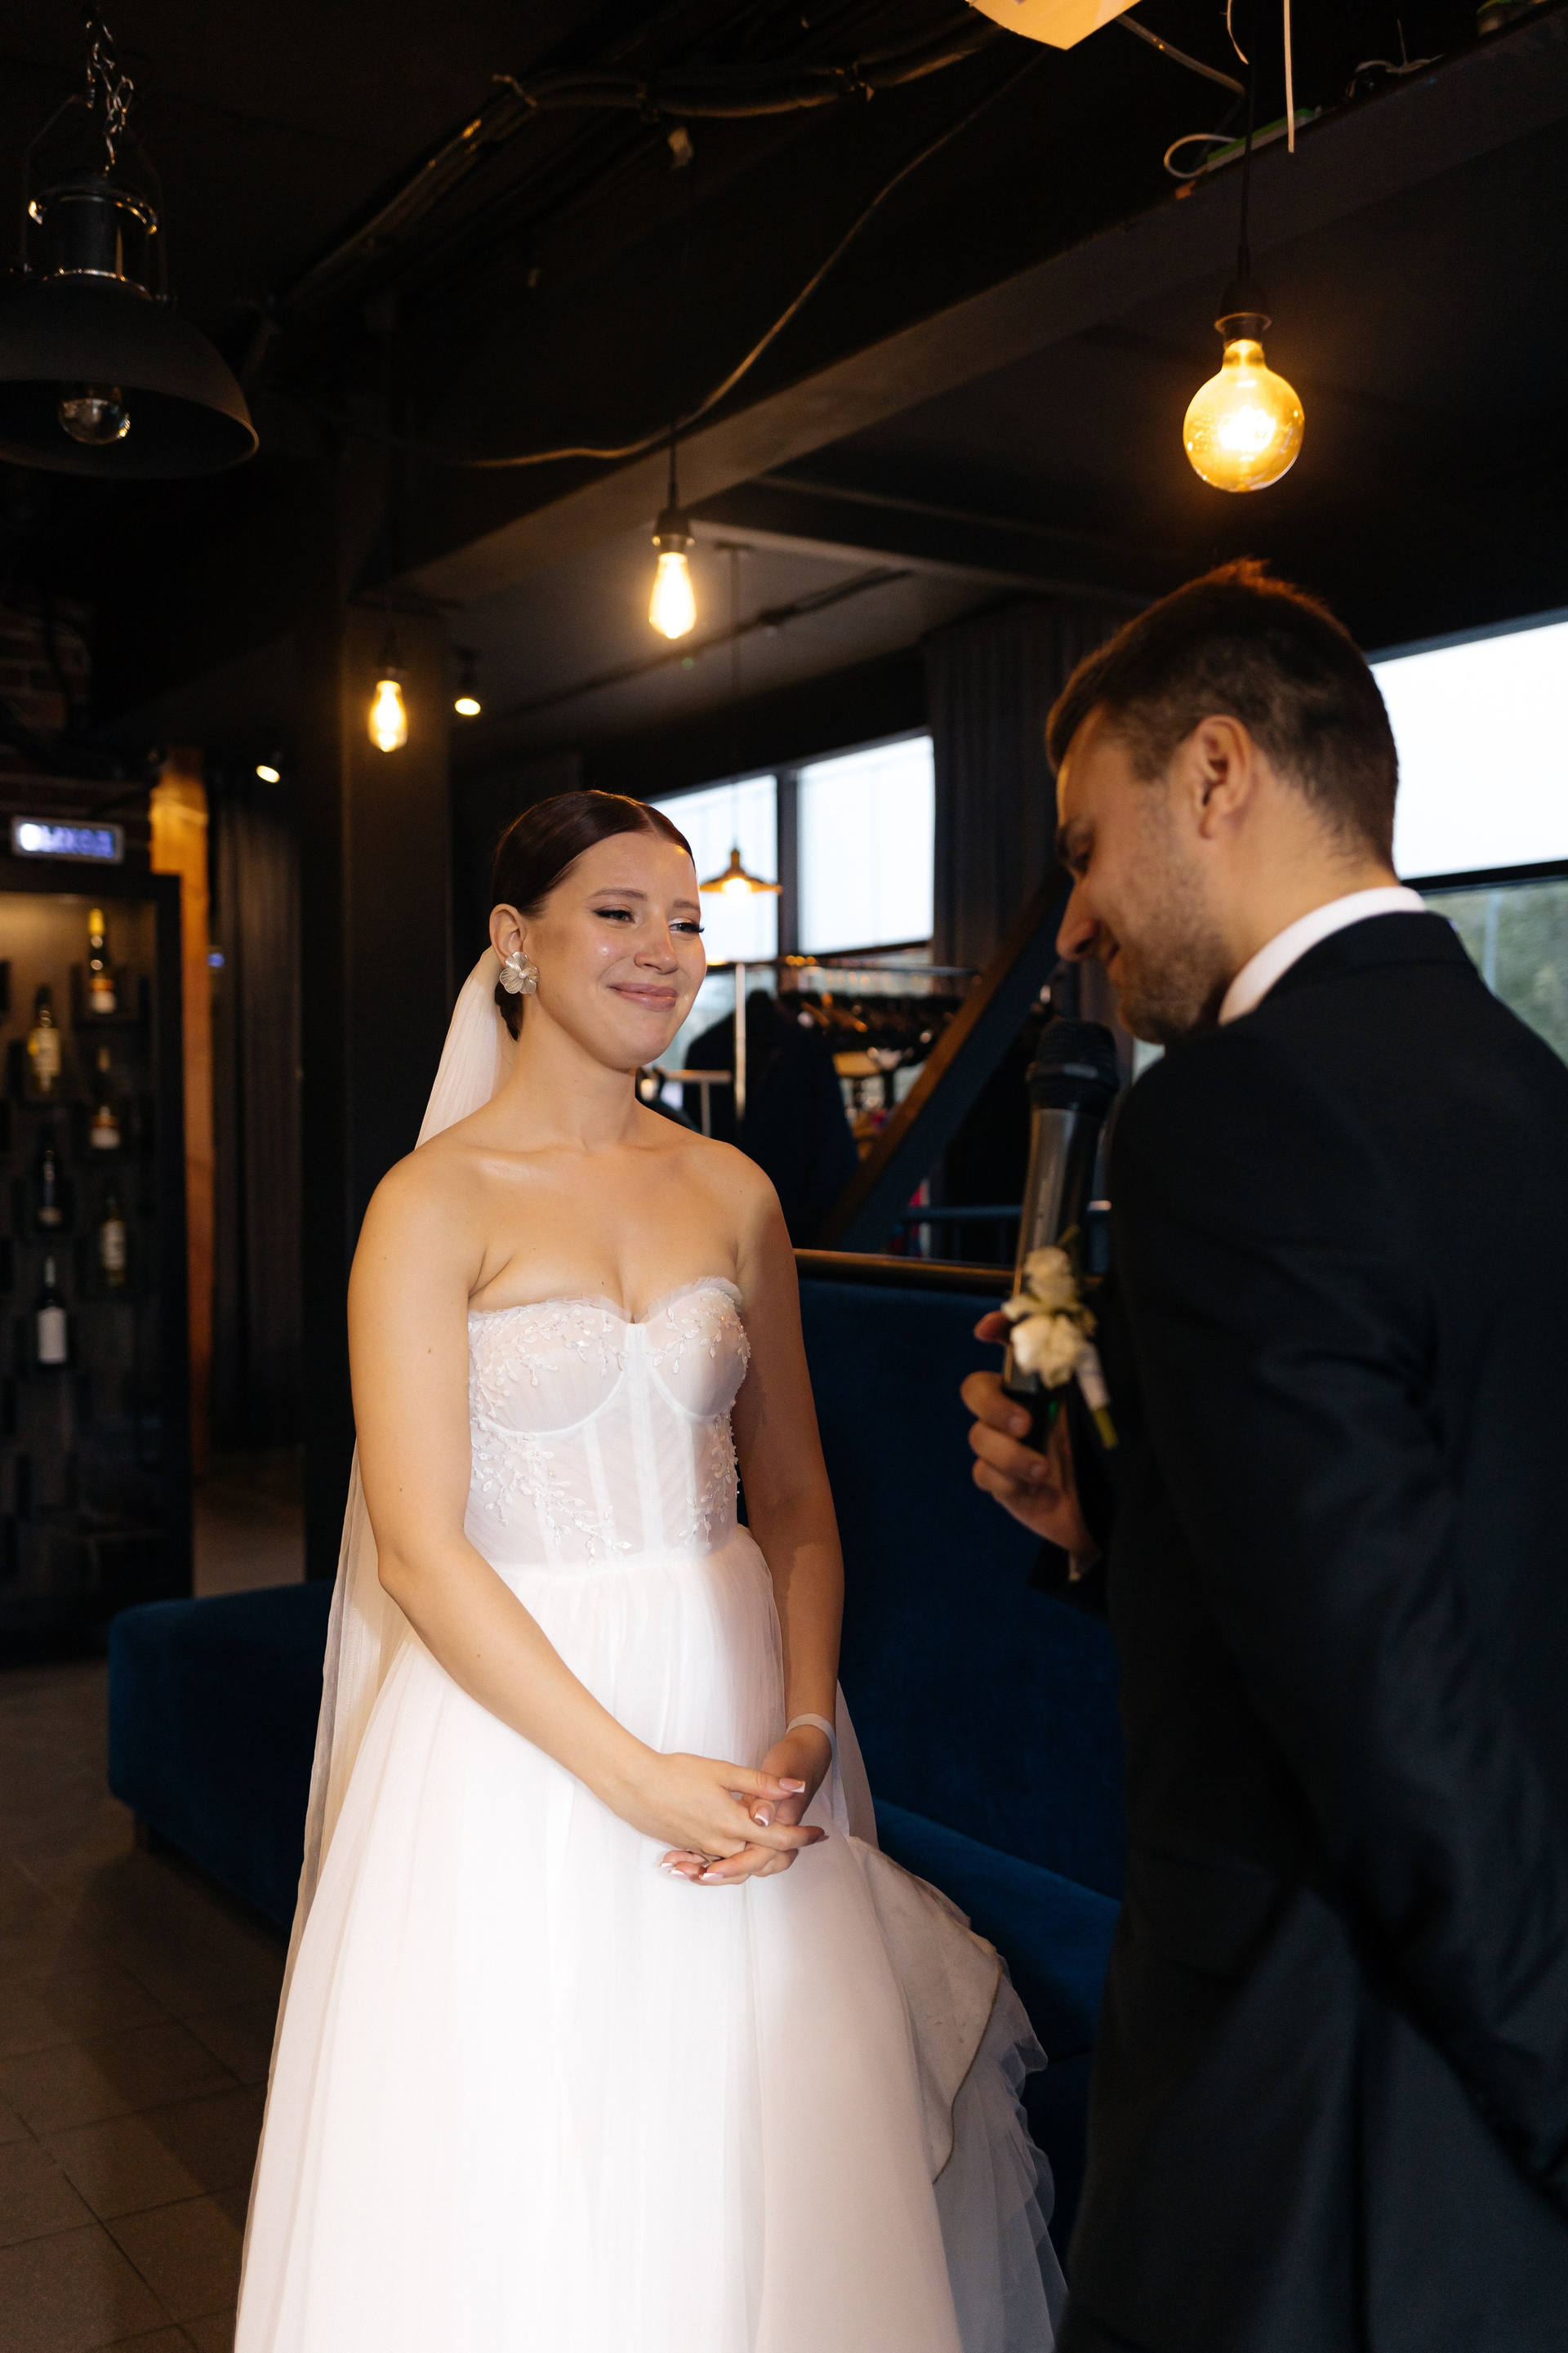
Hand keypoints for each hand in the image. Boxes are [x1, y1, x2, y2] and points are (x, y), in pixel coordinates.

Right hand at [616, 1749, 825, 1877]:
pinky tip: (735, 1849)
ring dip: (759, 1858)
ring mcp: (702, 1849)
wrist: (633, 1785)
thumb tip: (796, 1787)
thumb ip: (761, 1783)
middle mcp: (720, 1844)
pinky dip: (732, 1860)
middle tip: (802, 1841)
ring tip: (773, 1847)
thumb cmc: (677, 1773)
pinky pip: (717, 1862)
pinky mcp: (688, 1848)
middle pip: (762, 1857)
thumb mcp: (723, 1771)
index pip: (779, 1839)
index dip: (803, 1837)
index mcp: (733, 1824)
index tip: (821, 1834)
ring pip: (739, 1863)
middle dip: (784, 1851)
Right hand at [961, 1311, 1095, 1556]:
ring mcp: (1003, 1446)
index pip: (1011, 1348)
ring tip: (1042, 1471)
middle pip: (974, 1389)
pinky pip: (984, 1473)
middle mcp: (1016, 1410)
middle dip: (992, 1405)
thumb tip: (1085, 1325)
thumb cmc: (1106, 1456)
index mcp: (1040, 1388)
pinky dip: (1008, 1480)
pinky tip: (1034, 1488)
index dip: (995, 1331)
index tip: (985, 1332)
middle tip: (1024, 1424)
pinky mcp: (998, 1480)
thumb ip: (1087, 1375)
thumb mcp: (1100, 1410)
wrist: (1104, 1511)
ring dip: (1010, 1455)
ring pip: (978, 1437)